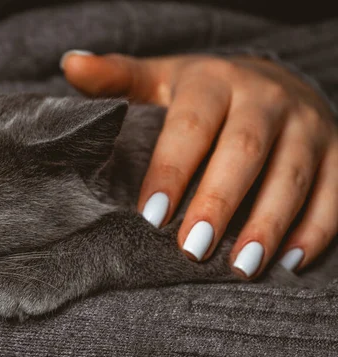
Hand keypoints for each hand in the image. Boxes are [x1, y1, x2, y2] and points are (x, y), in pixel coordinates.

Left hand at [61, 50, 337, 278]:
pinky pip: (334, 192)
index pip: (190, 126)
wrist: (269, 81)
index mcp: (213, 81)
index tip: (151, 215)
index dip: (171, 170)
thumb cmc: (201, 92)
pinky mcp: (337, 150)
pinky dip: (315, 229)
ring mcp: (307, 124)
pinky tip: (288, 263)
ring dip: (269, 224)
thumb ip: (116, 78)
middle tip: (193, 250)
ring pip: (293, 175)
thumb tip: (71, 64)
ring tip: (242, 267)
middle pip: (244, 152)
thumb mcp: (158, 78)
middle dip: (219, 202)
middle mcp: (265, 98)